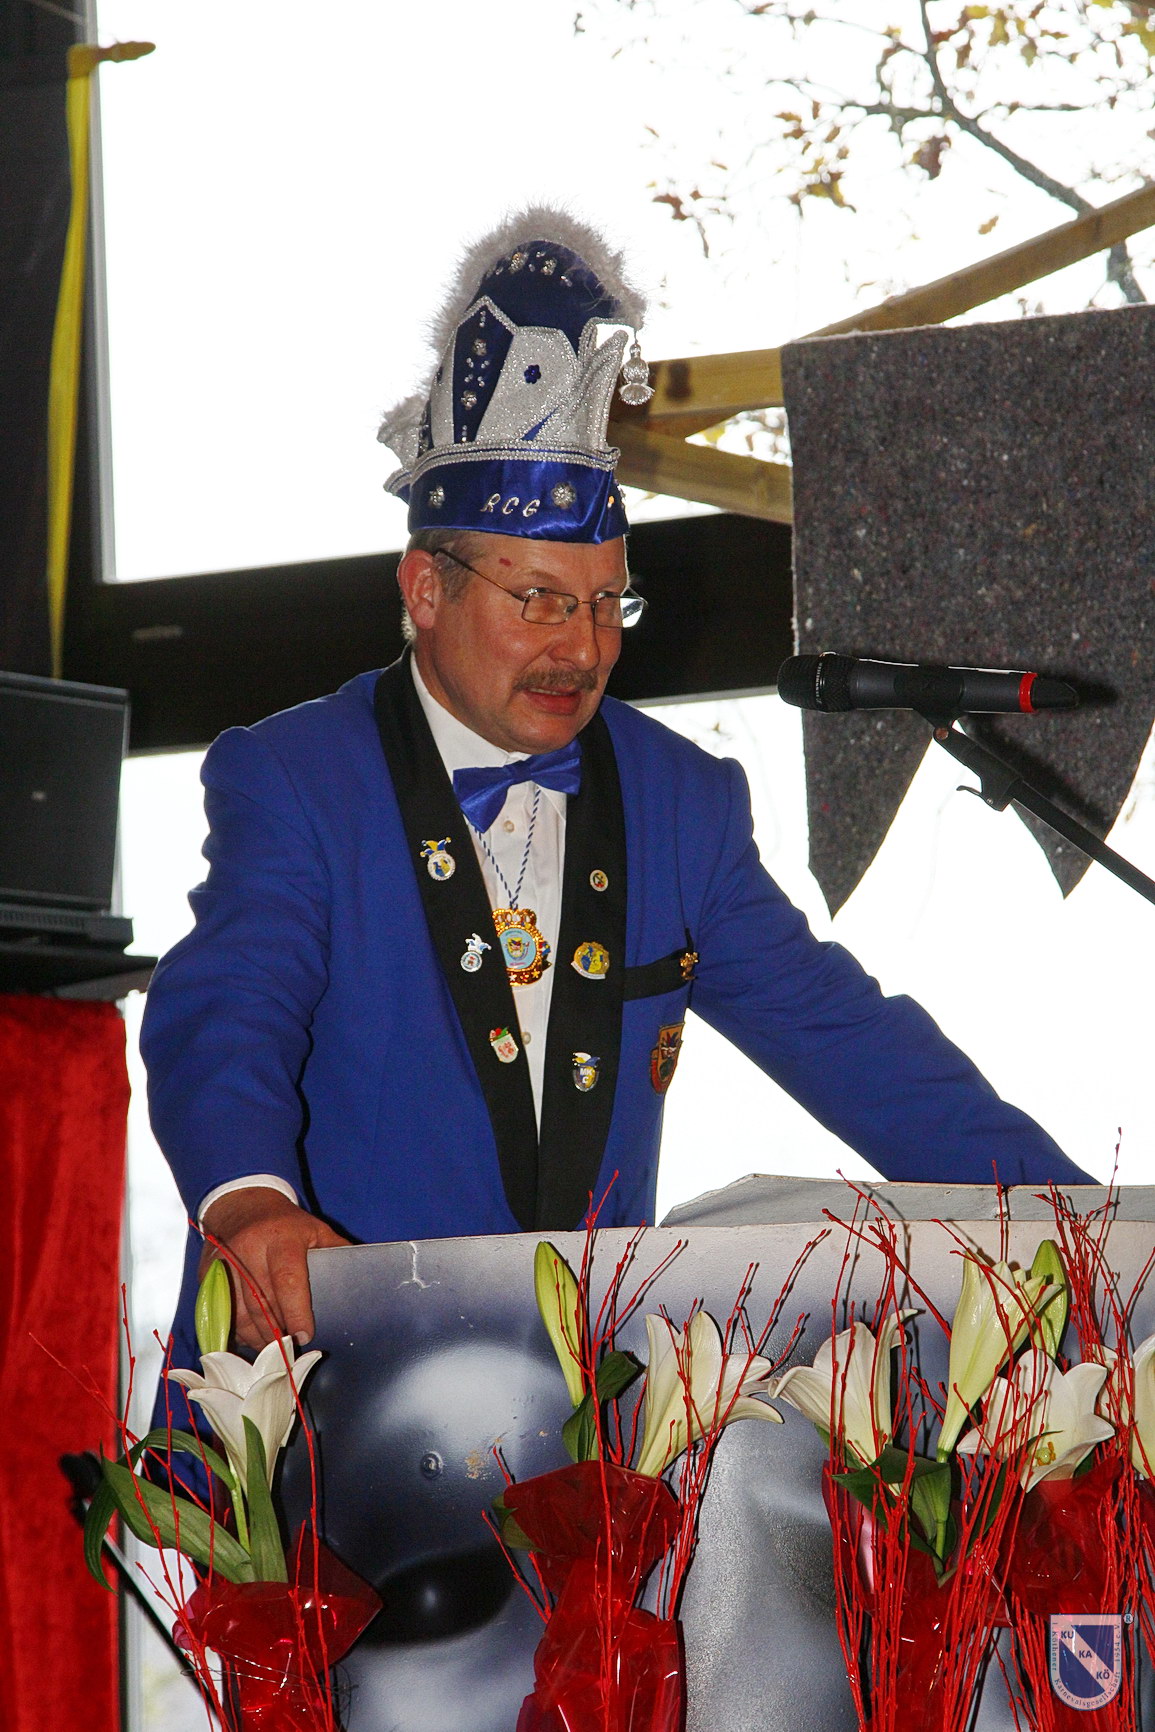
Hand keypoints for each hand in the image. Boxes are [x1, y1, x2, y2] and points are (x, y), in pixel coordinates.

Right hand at [198, 1187, 349, 1350]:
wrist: (242, 1204)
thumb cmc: (286, 1223)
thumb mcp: (315, 1229)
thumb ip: (336, 1252)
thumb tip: (362, 1278)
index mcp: (281, 1237)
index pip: (288, 1280)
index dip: (296, 1312)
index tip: (305, 1334)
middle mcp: (248, 1248)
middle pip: (262, 1302)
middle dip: (277, 1332)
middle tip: (290, 1350)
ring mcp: (223, 1261)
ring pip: (239, 1312)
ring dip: (257, 1336)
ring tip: (273, 1348)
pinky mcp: (207, 1273)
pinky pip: (222, 1310)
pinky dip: (238, 1329)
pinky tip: (252, 1337)